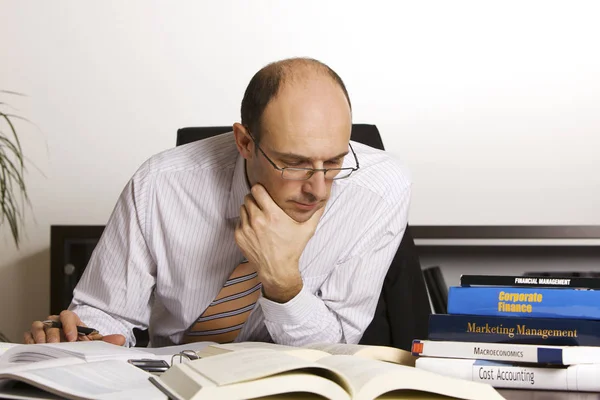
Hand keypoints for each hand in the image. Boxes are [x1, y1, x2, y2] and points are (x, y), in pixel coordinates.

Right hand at [24, 310, 125, 345]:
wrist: (67, 349)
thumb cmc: (79, 343)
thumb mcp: (93, 342)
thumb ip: (106, 341)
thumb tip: (120, 339)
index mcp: (70, 320)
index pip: (67, 315)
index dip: (69, 325)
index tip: (72, 337)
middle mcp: (55, 322)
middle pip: (52, 323)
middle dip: (54, 334)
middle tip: (58, 345)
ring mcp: (43, 329)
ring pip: (38, 327)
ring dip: (41, 337)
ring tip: (47, 347)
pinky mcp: (32, 337)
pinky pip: (28, 335)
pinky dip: (30, 341)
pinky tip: (35, 348)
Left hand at [235, 184, 324, 301]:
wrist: (277, 270)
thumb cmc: (292, 249)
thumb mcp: (306, 230)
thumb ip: (315, 213)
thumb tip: (322, 200)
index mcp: (273, 215)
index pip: (257, 190)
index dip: (260, 189)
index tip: (264, 192)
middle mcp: (258, 220)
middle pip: (248, 197)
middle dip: (255, 199)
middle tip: (262, 204)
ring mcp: (247, 228)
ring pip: (242, 208)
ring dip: (249, 209)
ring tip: (259, 216)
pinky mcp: (239, 236)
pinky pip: (239, 221)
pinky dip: (245, 222)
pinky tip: (255, 228)